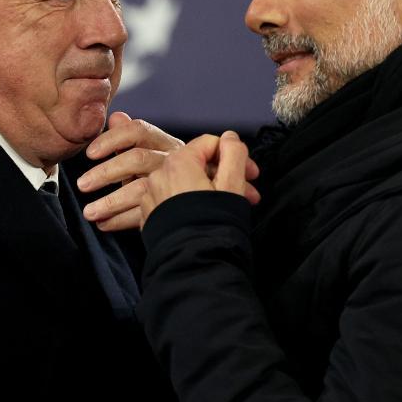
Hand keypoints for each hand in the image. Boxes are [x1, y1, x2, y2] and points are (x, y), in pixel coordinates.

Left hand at [78, 112, 183, 230]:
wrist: (204, 200)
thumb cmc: (175, 173)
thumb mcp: (154, 153)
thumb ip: (131, 137)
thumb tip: (115, 117)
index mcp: (165, 143)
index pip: (138, 131)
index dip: (112, 139)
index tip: (90, 154)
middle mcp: (172, 159)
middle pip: (138, 159)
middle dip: (106, 173)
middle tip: (82, 185)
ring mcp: (175, 183)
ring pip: (141, 189)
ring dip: (111, 202)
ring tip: (89, 213)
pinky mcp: (173, 208)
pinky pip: (145, 214)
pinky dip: (121, 220)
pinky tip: (104, 224)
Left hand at [139, 131, 259, 227]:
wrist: (193, 263)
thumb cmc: (214, 223)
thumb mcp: (232, 183)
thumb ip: (233, 154)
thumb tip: (230, 137)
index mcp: (179, 161)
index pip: (211, 143)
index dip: (235, 156)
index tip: (251, 175)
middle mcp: (159, 174)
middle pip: (197, 164)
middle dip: (225, 176)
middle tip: (246, 194)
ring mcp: (151, 196)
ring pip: (185, 183)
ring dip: (209, 191)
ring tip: (228, 208)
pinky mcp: (149, 216)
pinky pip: (172, 200)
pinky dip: (189, 204)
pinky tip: (205, 217)